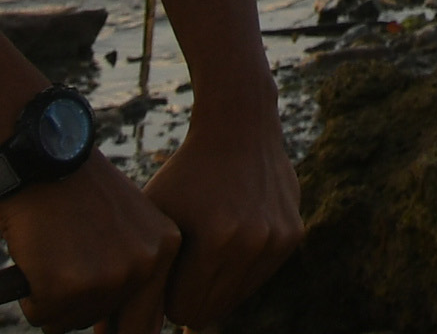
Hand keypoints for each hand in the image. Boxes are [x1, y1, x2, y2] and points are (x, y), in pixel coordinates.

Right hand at [0, 151, 182, 332]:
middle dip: (78, 305)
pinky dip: (29, 295)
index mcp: (165, 248)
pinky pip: (40, 315)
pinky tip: (34, 256)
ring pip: (69, 321)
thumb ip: (132, 265)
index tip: (103, 318)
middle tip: (64, 265)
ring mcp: (107, 277)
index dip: (121, 325)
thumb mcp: (125, 222)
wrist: (43, 152)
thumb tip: (123, 330)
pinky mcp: (66, 286)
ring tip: (51, 250)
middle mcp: (144, 266)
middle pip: (102, 321)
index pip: (147, 320)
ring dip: (52, 299)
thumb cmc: (77, 187)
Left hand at [148, 99, 305, 322]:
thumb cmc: (185, 176)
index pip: (184, 311)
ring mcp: (278, 239)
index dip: (169, 293)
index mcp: (215, 240)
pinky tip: (232, 233)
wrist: (239, 126)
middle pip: (212, 310)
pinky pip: (259, 276)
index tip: (165, 267)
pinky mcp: (294, 234)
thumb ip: (142, 279)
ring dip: (218, 282)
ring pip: (237, 297)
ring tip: (207, 246)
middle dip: (193, 295)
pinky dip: (242, 266)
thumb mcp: (156, 220)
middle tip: (185, 262)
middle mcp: (253, 242)